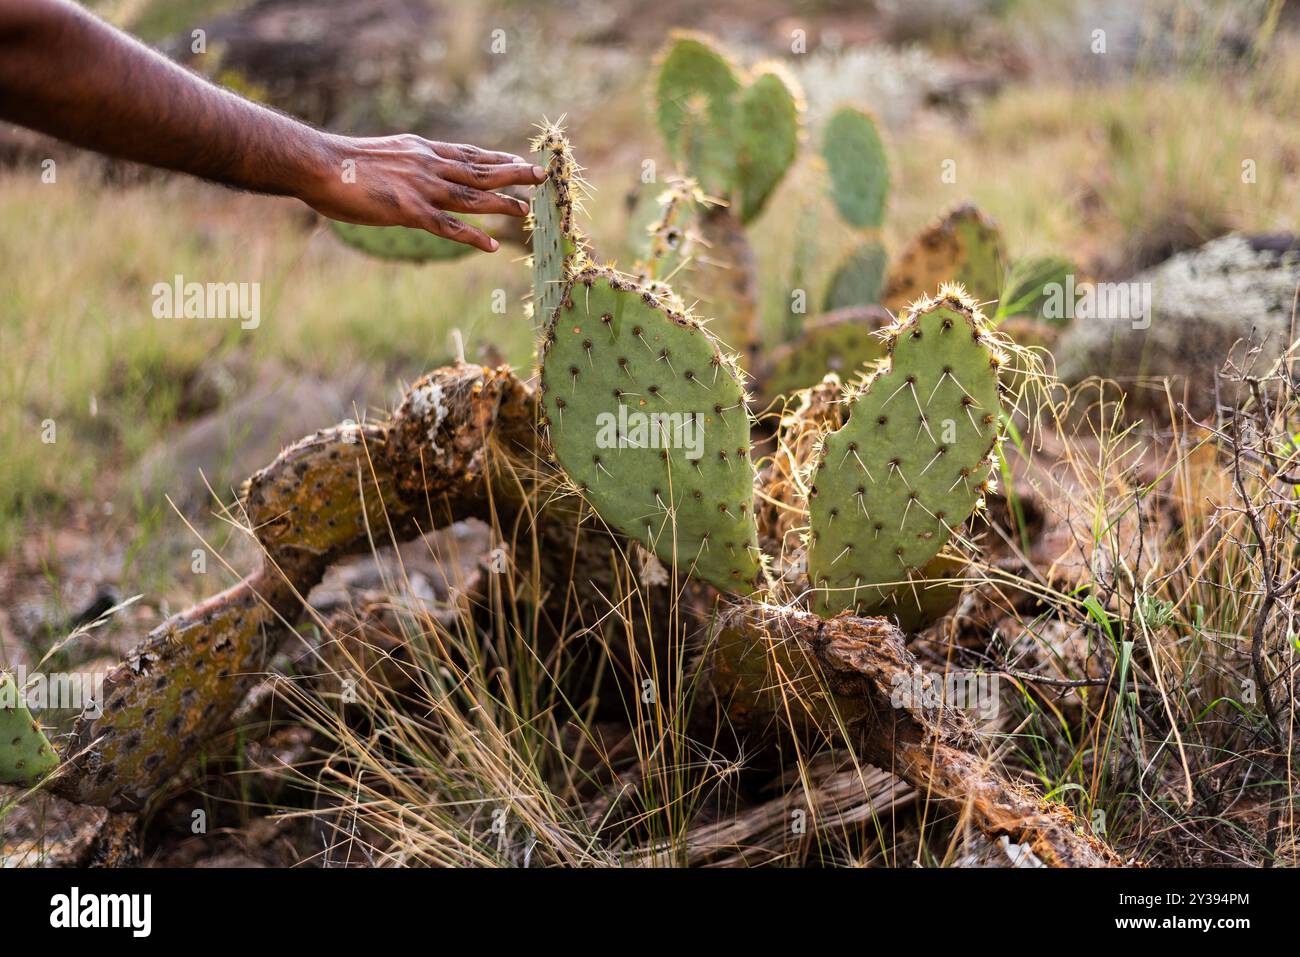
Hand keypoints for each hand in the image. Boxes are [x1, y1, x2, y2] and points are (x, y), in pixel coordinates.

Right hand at [305, 134, 546, 251]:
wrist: (318, 164)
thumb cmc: (339, 163)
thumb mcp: (379, 155)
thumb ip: (400, 164)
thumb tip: (405, 172)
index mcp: (420, 150)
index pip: (467, 153)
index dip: (495, 157)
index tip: (517, 158)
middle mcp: (428, 165)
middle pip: (479, 170)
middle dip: (513, 173)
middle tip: (542, 175)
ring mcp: (421, 188)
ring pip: (472, 197)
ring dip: (502, 203)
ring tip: (526, 210)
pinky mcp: (410, 211)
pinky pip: (449, 227)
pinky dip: (473, 236)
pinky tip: (493, 245)